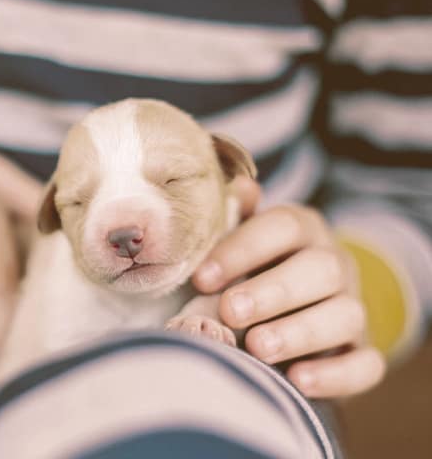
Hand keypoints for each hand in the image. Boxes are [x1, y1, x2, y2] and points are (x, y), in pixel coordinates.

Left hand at [193, 178, 385, 397]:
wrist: (280, 313)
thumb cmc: (247, 270)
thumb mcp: (235, 242)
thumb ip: (233, 218)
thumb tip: (238, 187)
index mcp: (302, 230)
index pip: (283, 226)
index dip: (243, 250)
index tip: (202, 278)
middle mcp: (333, 264)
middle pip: (319, 269)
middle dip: (273, 291)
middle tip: (231, 311)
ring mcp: (351, 307)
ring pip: (345, 315)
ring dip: (299, 332)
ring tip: (257, 347)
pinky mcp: (359, 352)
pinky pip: (365, 364)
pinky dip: (335, 374)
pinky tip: (298, 379)